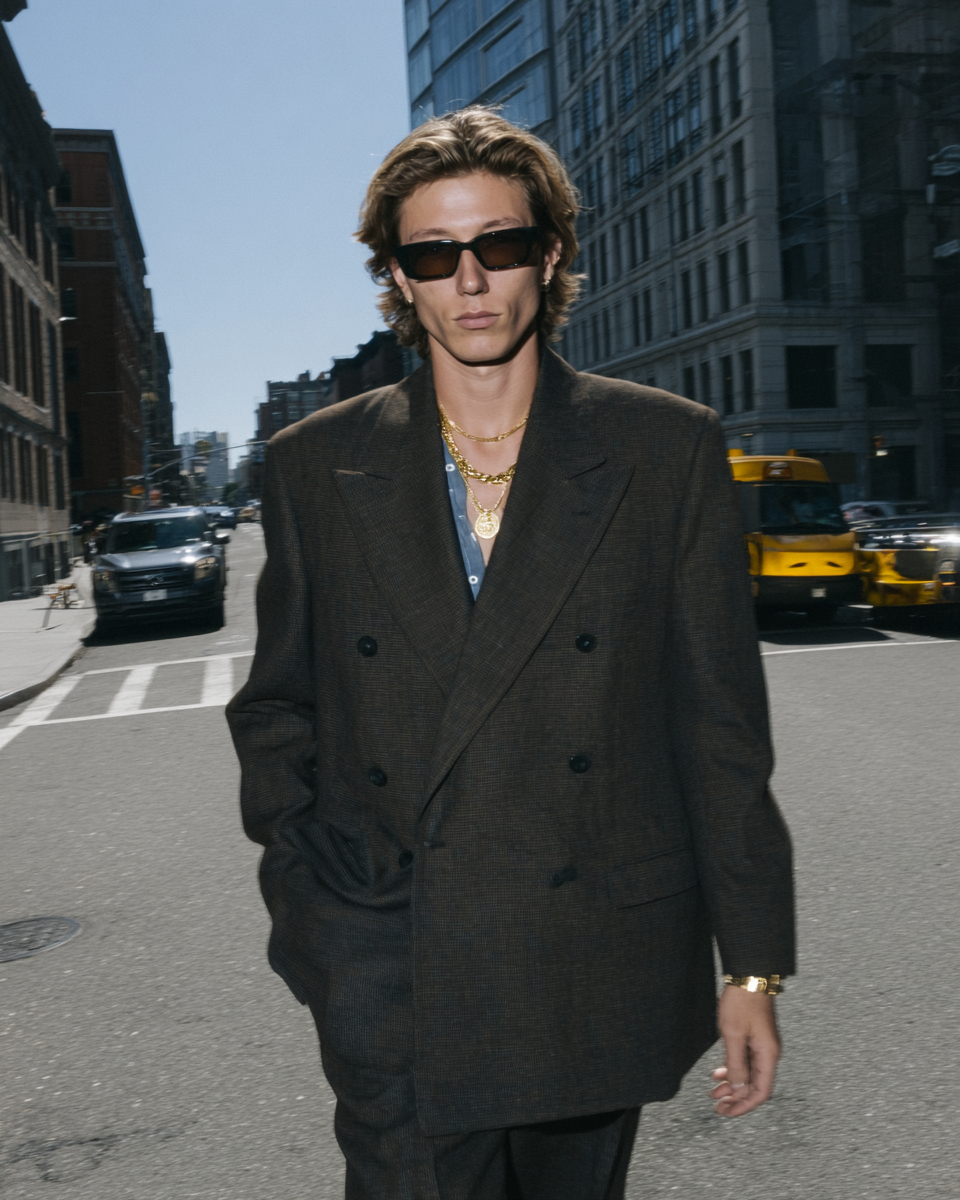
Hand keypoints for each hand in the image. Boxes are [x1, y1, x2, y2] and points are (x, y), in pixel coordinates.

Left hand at [710, 985, 780, 1116]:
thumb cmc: (742, 1002)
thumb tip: (738, 1090)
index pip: (761, 1092)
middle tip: (717, 1107)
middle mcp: (768, 1053)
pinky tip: (718, 1072)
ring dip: (732, 1085)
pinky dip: (732, 1069)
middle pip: (754, 1085)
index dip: (744, 1105)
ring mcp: (762, 1044)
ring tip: (714, 1093)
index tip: (727, 1112)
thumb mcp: (733, 1035)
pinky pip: (745, 1060)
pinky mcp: (754, 1036)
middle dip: (736, 1098)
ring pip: (748, 1073)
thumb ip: (736, 1065)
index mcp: (768, 1055)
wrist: (749, 975)